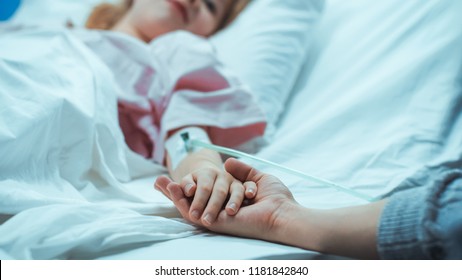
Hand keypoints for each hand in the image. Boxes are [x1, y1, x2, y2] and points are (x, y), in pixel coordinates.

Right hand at [159, 158, 297, 242]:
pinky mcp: (215, 222)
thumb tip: (226, 163)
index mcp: (229, 202)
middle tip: (157, 181)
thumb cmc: (275, 198)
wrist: (282, 212)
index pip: (203, 194)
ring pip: (187, 206)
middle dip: (175, 192)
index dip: (188, 187)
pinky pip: (192, 211)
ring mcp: (216, 217)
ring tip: (158, 182)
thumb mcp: (256, 178)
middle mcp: (220, 210)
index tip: (175, 177)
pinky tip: (170, 187)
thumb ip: (241, 170)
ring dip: (172, 194)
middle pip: (191, 201)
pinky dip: (179, 199)